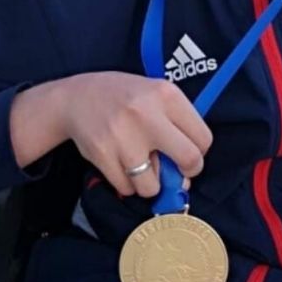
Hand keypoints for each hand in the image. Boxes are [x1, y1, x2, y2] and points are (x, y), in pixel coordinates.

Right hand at [11, 72, 211, 198]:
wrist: (77, 97)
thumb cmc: (126, 98)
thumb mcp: (156, 95)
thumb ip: (177, 124)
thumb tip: (188, 173)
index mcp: (166, 94)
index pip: (203, 138)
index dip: (199, 152)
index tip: (187, 153)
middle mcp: (146, 113)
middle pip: (188, 159)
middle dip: (184, 173)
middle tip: (173, 170)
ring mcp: (122, 135)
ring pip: (153, 184)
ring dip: (150, 182)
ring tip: (141, 165)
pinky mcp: (102, 153)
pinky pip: (127, 187)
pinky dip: (127, 183)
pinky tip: (122, 164)